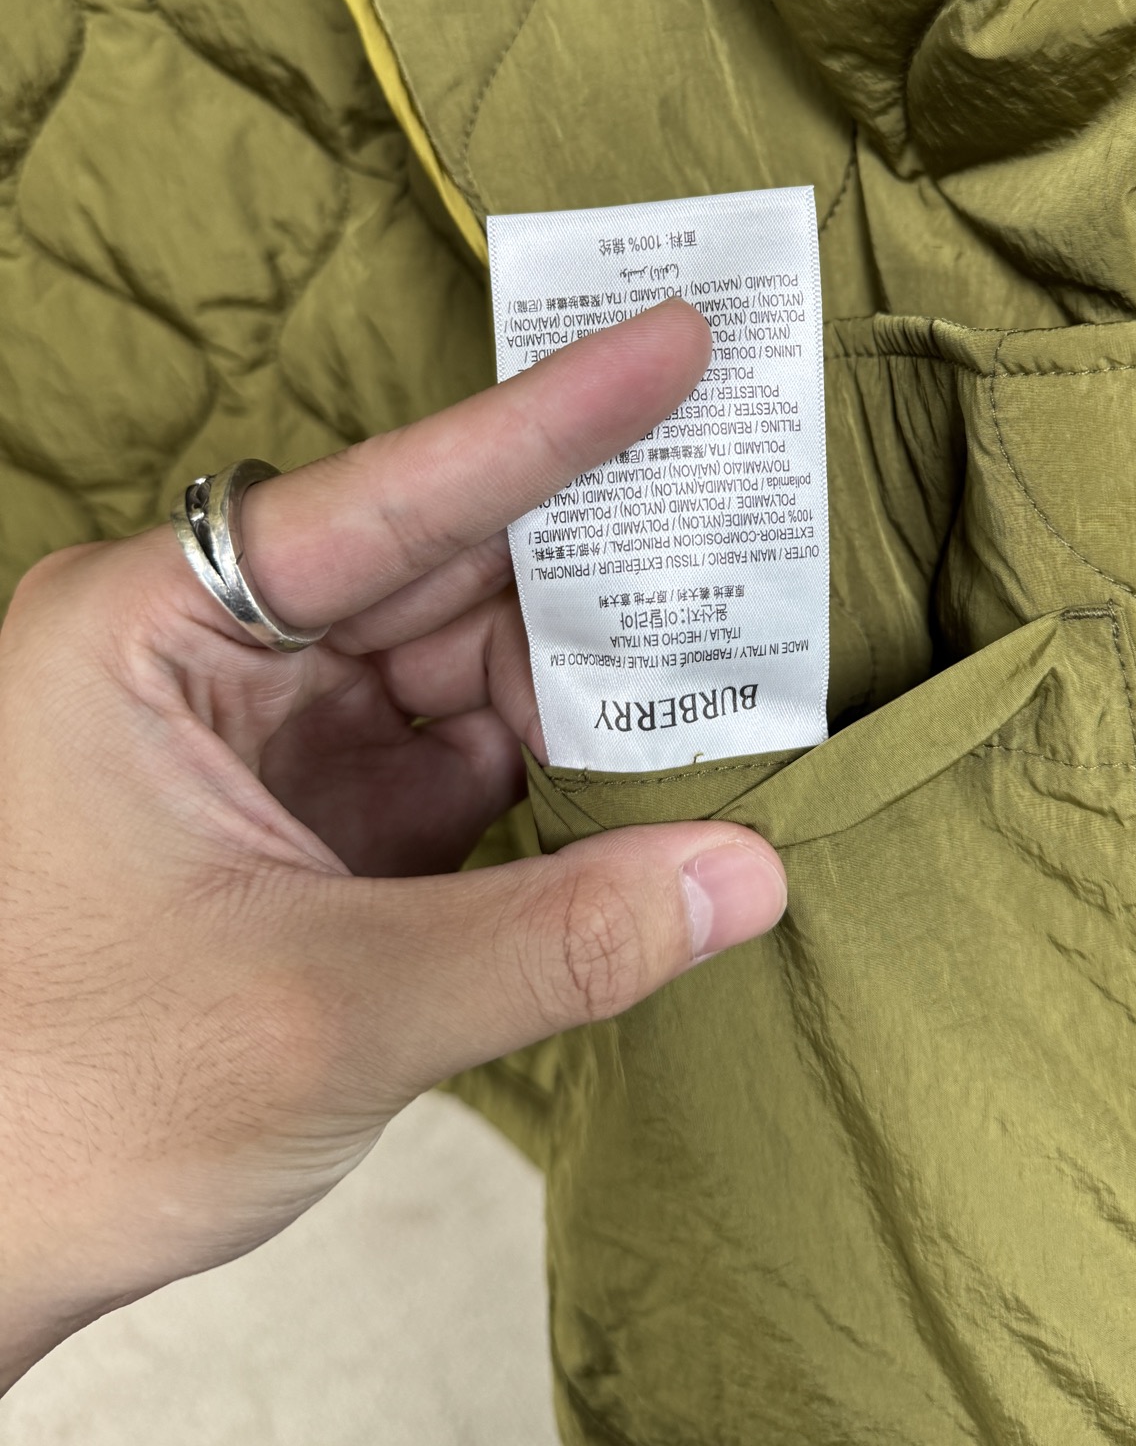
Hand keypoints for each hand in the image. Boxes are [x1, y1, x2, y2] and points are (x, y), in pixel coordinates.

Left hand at [0, 300, 786, 1389]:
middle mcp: (205, 658)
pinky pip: (460, 753)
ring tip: (734, 664)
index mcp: (147, 638)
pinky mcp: (311, 815)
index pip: (388, 502)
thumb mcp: (327, 1011)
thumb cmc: (70, 1110)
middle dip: (597, 565)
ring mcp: (263, 737)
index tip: (675, 342)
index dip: (549, 425)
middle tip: (749, 510)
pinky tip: (656, 762)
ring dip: (591, 680)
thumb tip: (749, 873)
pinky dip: (558, 766)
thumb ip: (556, 939)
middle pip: (440, 571)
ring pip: (463, 663)